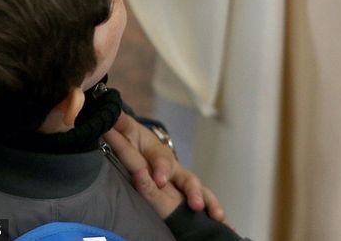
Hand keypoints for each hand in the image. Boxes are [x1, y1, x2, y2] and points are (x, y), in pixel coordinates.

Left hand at [103, 112, 225, 221]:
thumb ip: (122, 127)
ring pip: (200, 193)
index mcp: (160, 155)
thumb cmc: (136, 144)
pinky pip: (202, 203)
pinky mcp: (185, 195)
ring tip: (219, 217)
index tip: (158, 180)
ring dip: (210, 203)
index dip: (162, 169)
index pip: (162, 161)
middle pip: (189, 179)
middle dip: (193, 192)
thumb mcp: (128, 134)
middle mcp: (176, 170)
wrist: (144, 146)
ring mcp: (183, 183)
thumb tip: (114, 116)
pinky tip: (226, 223)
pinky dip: (215, 211)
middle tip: (196, 205)